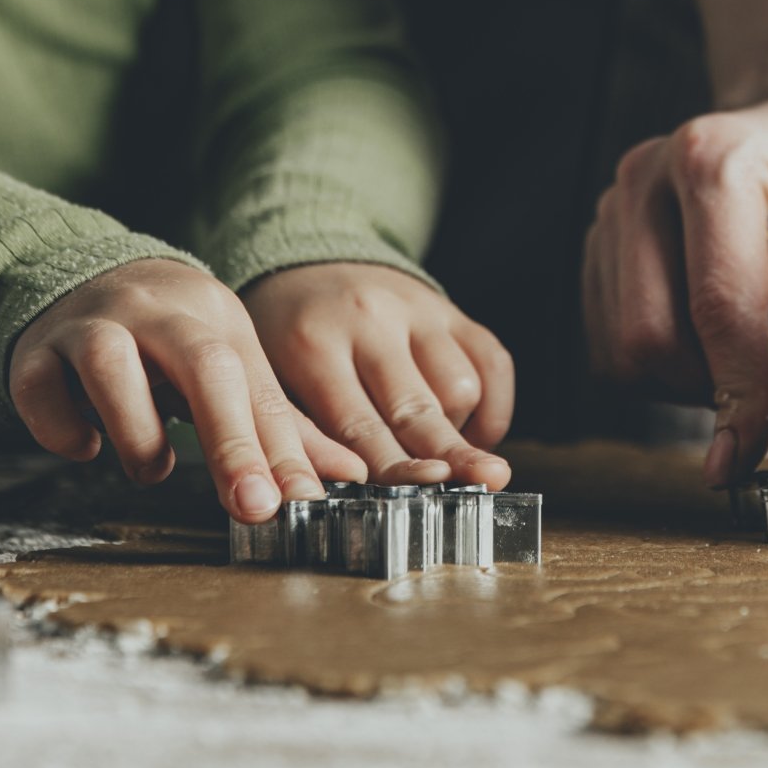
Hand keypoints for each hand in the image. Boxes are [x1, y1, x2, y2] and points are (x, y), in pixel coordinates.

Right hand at [8, 259, 362, 521]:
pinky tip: (86, 444)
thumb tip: (350, 477)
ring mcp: (91, 324)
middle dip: (231, 441)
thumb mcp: (228, 366)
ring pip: (113, 366)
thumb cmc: (167, 341)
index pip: (259, 386)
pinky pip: (40, 390)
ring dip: (136, 433)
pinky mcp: (35, 350)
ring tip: (148, 467)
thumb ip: (281, 427)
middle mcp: (157, 311)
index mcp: (215, 316)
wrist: (78, 277)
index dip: (282, 450)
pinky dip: (63, 429)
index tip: (300, 504)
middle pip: (203, 363)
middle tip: (250, 505)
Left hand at [242, 263, 515, 488]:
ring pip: (461, 388)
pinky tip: (473, 433)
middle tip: (483, 484)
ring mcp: (417, 311)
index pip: (358, 425)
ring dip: (459, 433)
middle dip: (449, 454)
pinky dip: (493, 408)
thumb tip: (337, 499)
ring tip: (442, 458)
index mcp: (313, 345)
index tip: (419, 497)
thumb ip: (304, 437)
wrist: (307, 268)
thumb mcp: (273, 381)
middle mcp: (371, 321)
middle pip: (418, 408)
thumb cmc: (284, 340)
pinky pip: (493, 364)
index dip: (393, 467)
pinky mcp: (451, 310)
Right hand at [584, 73, 767, 488]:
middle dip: (717, 393)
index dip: (738, 398)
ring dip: (700, 383)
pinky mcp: (605, 240)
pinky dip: (676, 366)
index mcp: (717, 164)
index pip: (716, 310)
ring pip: (623, 350)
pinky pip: (616, 341)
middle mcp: (646, 177)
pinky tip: (741, 337)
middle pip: (646, 339)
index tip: (749, 465)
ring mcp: (615, 206)